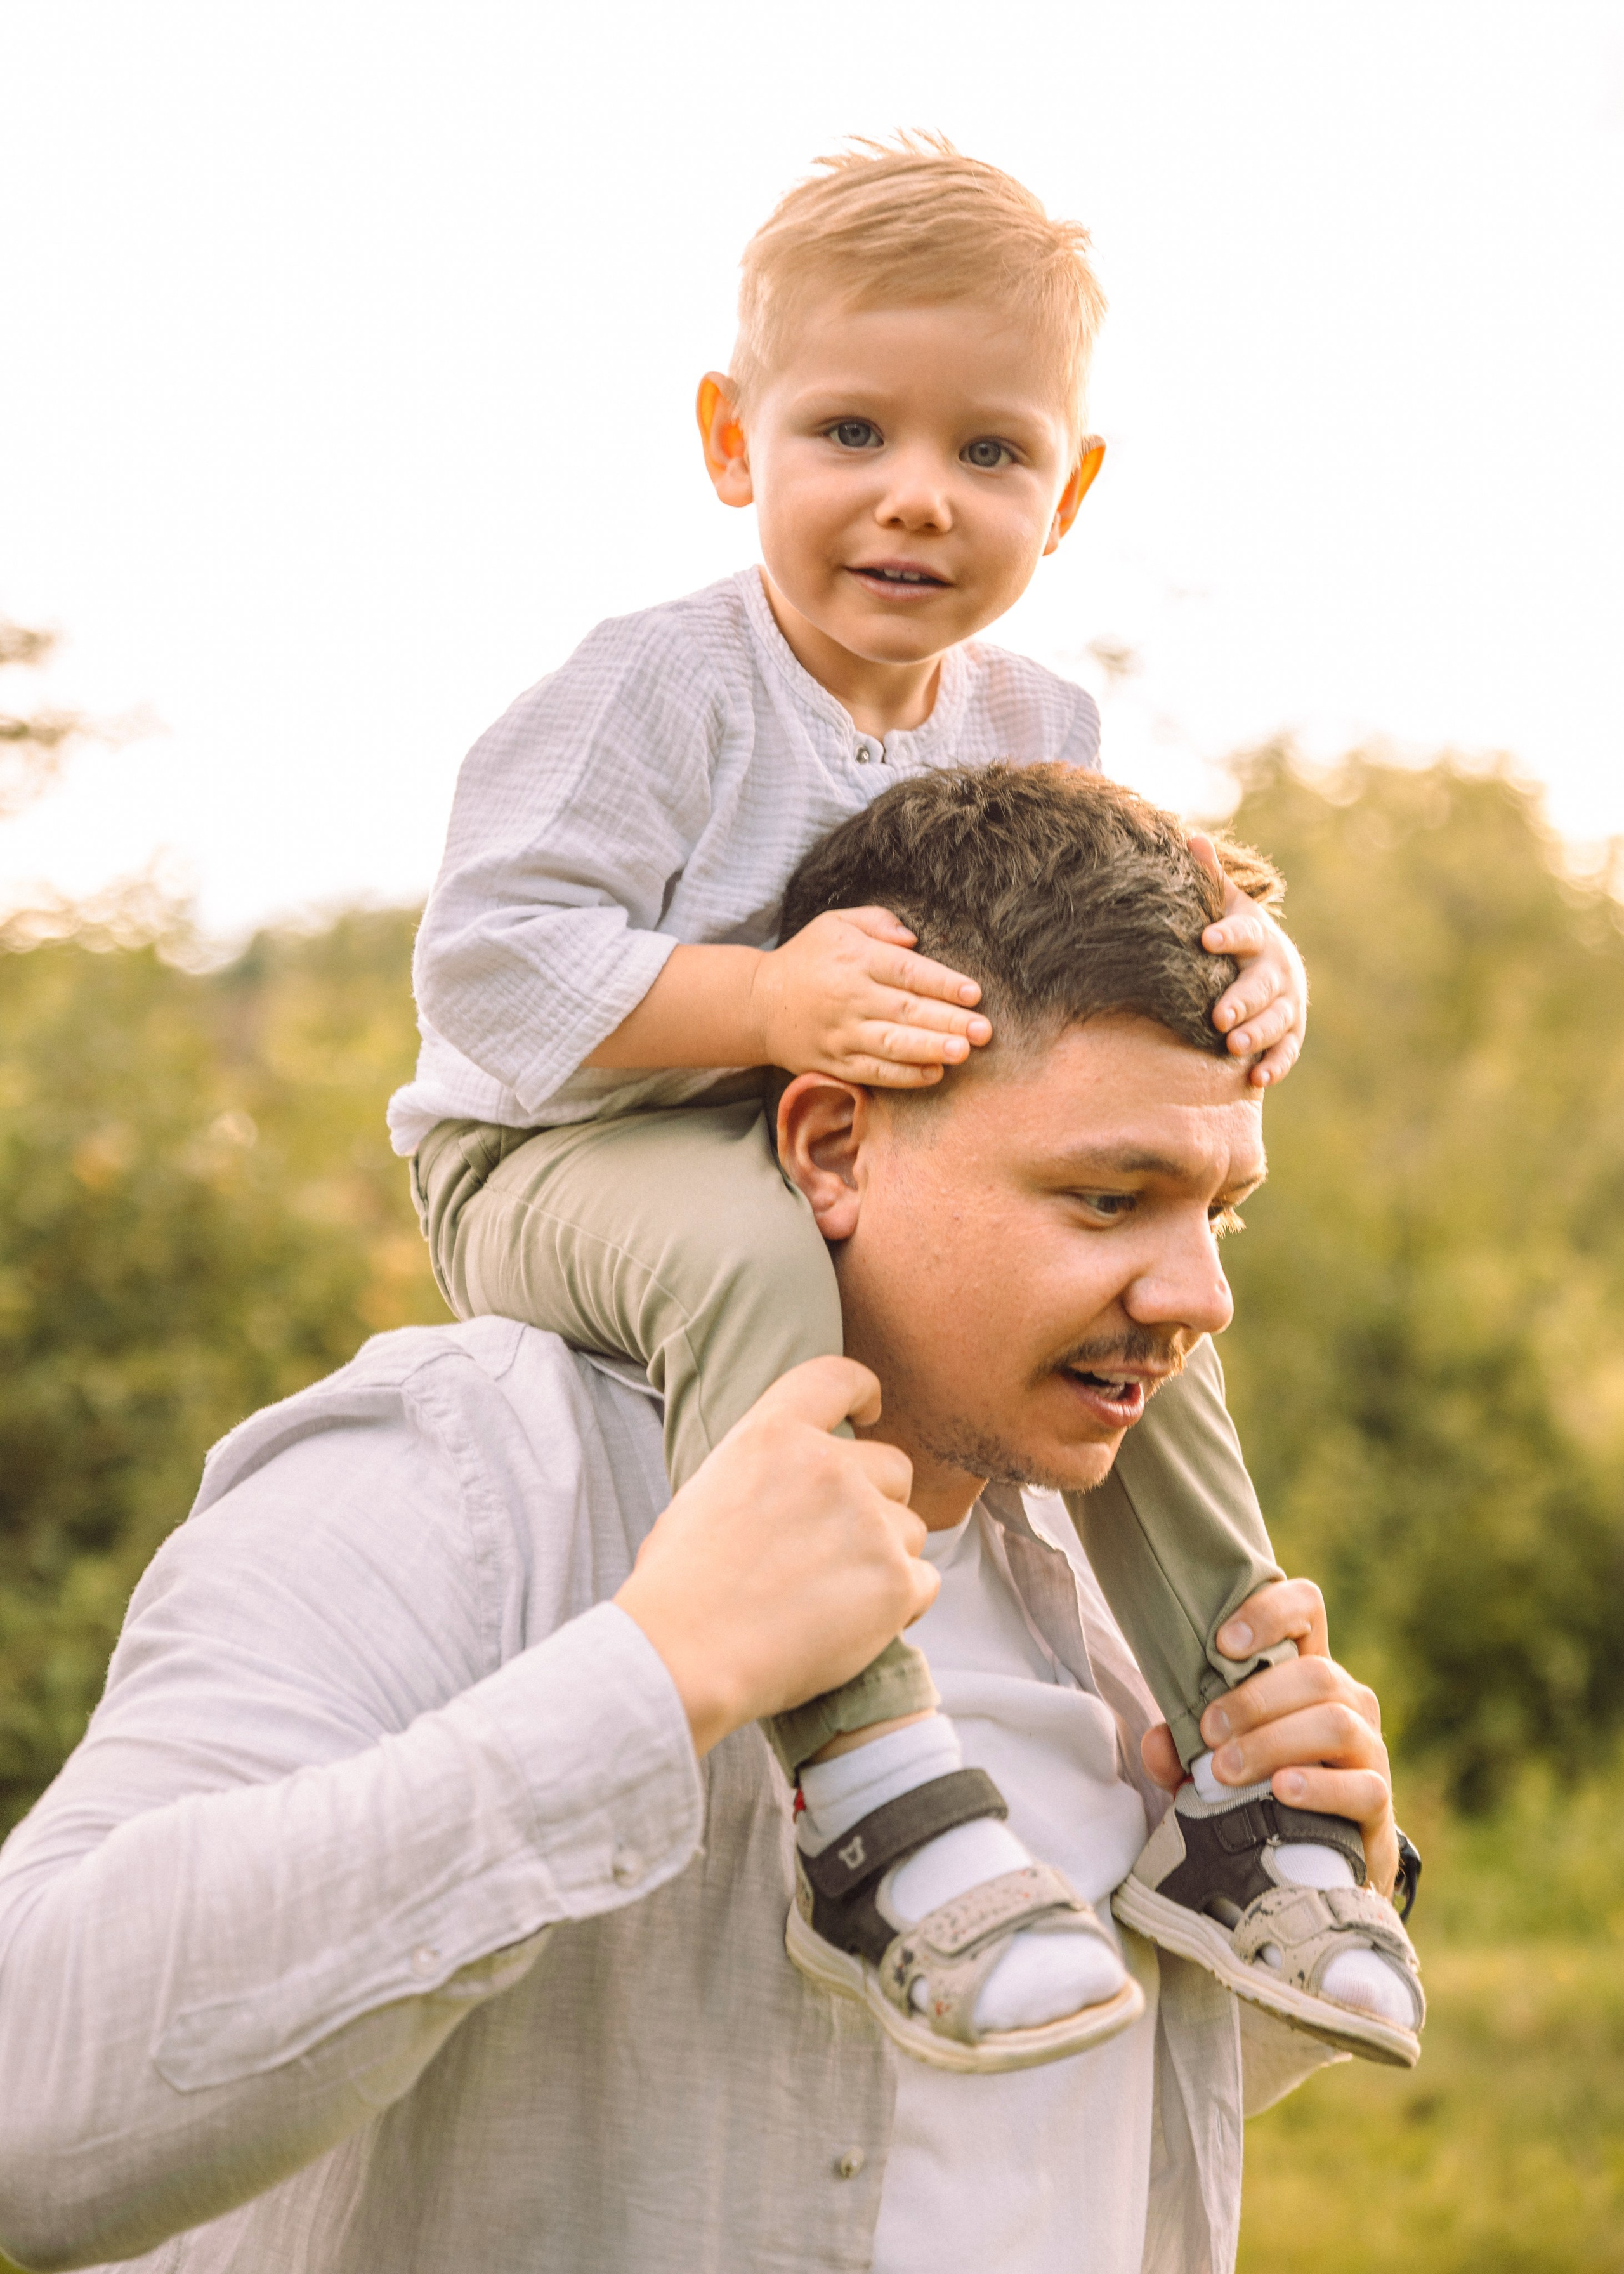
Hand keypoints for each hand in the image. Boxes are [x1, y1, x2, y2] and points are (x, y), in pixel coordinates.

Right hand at [613, 1357, 938, 1755]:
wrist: (683, 1655)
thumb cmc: (680, 1586)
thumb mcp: (708, 1491)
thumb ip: (764, 1468)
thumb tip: (791, 1481)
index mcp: (774, 1434)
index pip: (839, 1377)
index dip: (863, 1392)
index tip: (870, 1414)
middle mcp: (829, 1467)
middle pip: (892, 1467)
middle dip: (877, 1501)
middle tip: (837, 1545)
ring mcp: (869, 1522)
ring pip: (910, 1529)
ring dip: (885, 1556)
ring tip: (830, 1597)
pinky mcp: (895, 1581)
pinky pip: (925, 1581)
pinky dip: (900, 1602)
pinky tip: (854, 1624)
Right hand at [750, 908, 991, 1086]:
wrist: (757, 1004)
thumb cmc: (807, 958)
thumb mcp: (835, 923)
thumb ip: (877, 922)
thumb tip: (914, 938)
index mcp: (855, 959)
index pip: (907, 971)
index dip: (943, 983)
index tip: (975, 993)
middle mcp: (849, 997)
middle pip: (905, 1009)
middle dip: (948, 1020)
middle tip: (984, 1030)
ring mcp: (841, 1034)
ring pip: (891, 1044)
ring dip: (929, 1048)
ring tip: (963, 1052)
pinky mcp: (834, 1062)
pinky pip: (874, 1072)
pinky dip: (905, 1076)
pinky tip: (934, 1073)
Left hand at [1139, 1577, 1400, 1897]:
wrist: (1314, 1859)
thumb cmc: (1256, 1790)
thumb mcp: (1211, 1763)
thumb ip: (1181, 1750)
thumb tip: (1156, 1743)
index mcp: (1304, 1671)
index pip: (1305, 1609)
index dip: (1269, 1612)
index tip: (1222, 1643)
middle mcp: (1346, 1699)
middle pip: (1316, 1673)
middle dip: (1254, 1700)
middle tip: (1209, 1731)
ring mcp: (1369, 1748)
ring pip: (1336, 1723)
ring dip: (1274, 1742)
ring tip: (1227, 1770)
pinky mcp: (1378, 1801)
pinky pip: (1361, 1786)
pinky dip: (1319, 1787)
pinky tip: (1282, 1792)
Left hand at [1190, 834, 1307, 1088]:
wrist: (1270, 963)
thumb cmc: (1232, 933)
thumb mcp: (1221, 904)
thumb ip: (1208, 879)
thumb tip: (1190, 838)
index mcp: (1255, 937)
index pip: (1244, 932)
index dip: (1227, 935)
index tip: (1206, 940)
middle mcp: (1275, 970)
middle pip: (1261, 985)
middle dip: (1242, 1000)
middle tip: (1220, 1016)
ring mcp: (1286, 1003)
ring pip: (1276, 1020)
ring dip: (1258, 1034)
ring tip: (1235, 1045)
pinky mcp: (1290, 1034)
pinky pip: (1287, 1051)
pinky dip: (1275, 1064)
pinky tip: (1257, 1078)